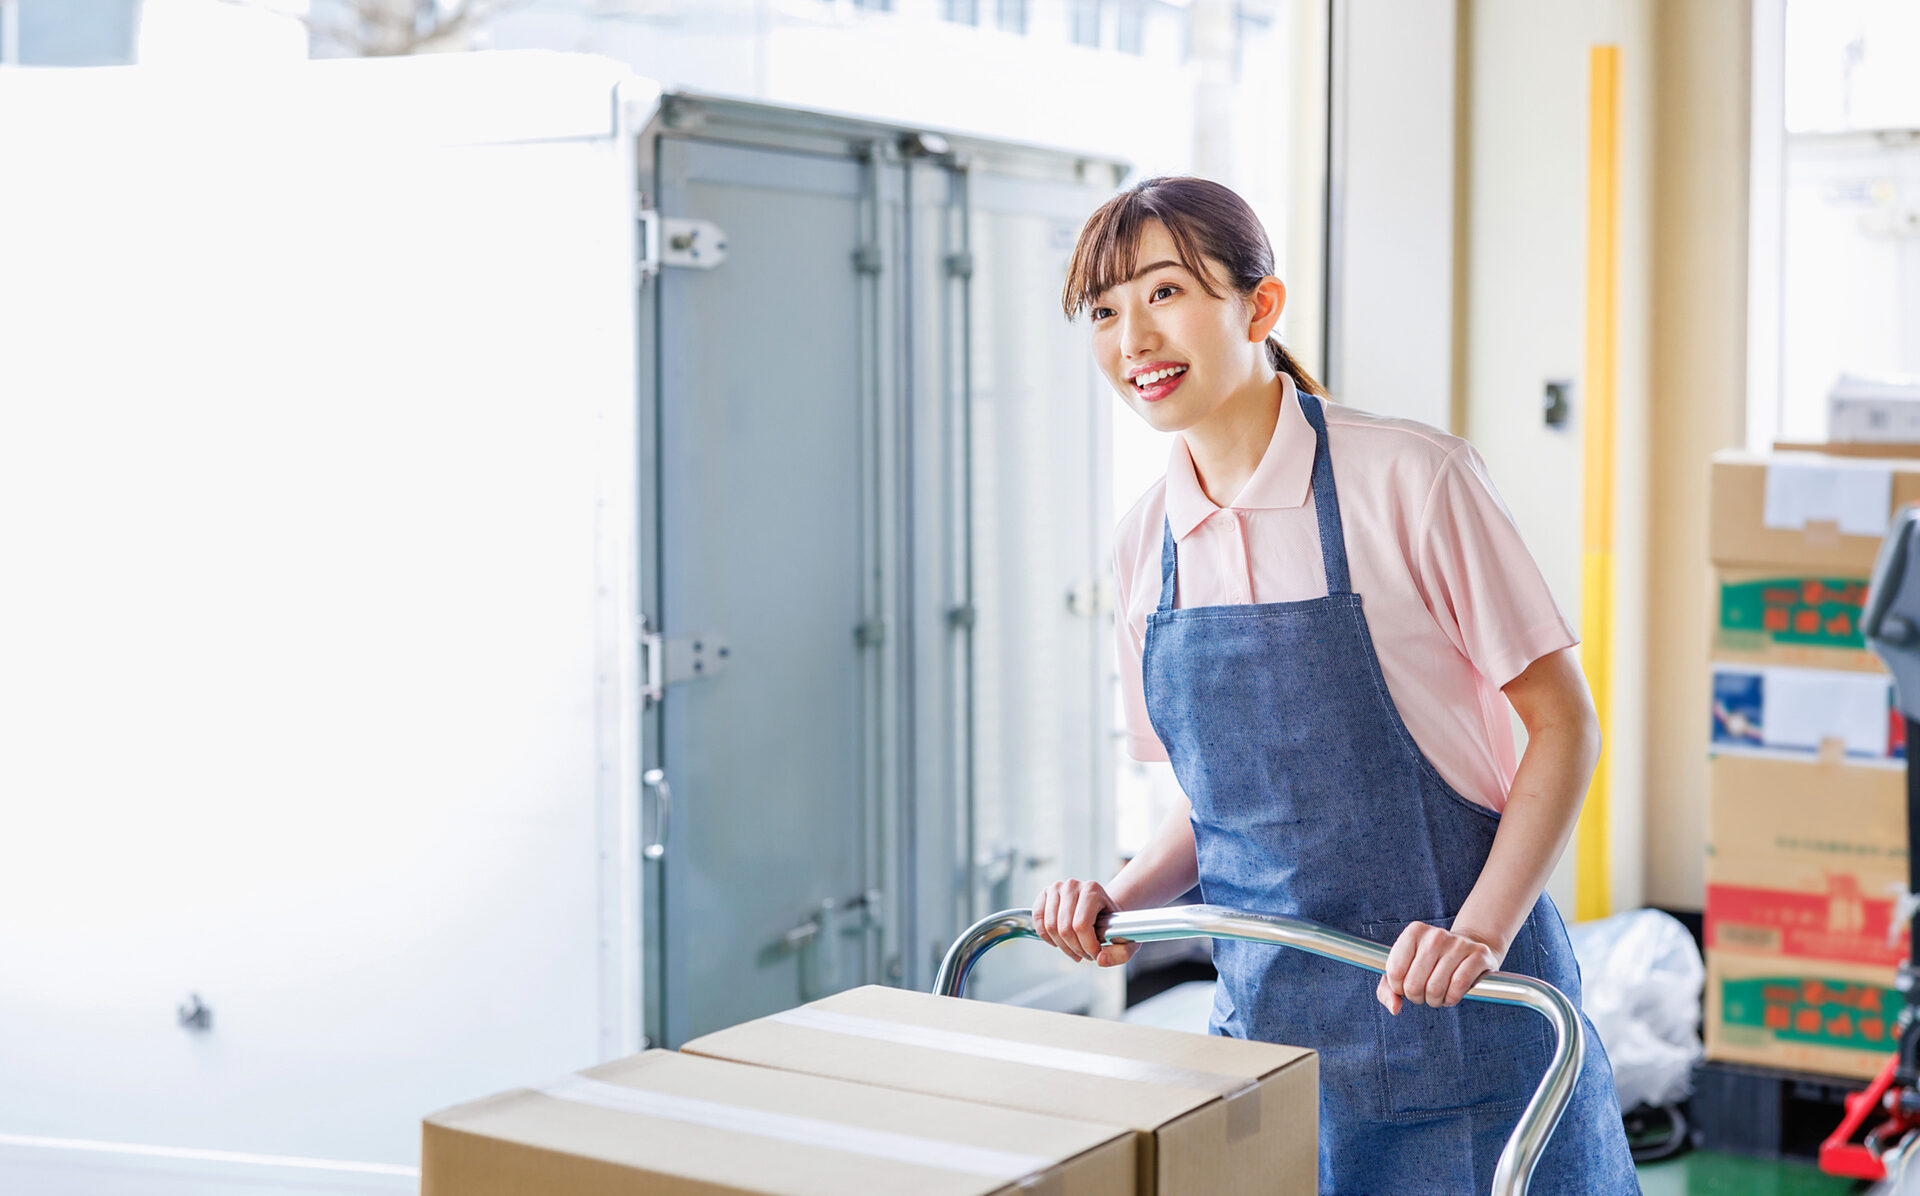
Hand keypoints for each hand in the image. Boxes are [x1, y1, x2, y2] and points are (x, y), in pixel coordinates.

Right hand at [1032, 879, 1137, 967]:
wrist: (1103, 909)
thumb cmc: (1114, 924)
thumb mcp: (1128, 939)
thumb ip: (1121, 953)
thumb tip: (1100, 960)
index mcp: (1093, 890)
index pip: (1081, 925)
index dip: (1087, 946)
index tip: (1096, 954)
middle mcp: (1072, 885)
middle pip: (1064, 928)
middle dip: (1075, 949)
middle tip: (1085, 954)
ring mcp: (1056, 888)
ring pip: (1050, 927)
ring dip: (1062, 946)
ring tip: (1075, 949)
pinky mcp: (1045, 894)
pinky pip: (1038, 920)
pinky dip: (1046, 936)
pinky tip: (1059, 942)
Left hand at [1377, 922, 1504, 1013]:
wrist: (1469, 947)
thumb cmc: (1431, 962)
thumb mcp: (1405, 968)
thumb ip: (1388, 989)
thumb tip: (1395, 1008)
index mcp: (1414, 932)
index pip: (1394, 971)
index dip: (1398, 988)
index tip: (1405, 986)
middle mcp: (1435, 935)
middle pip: (1413, 983)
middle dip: (1416, 997)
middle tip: (1423, 993)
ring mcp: (1458, 943)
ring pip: (1435, 987)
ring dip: (1434, 1000)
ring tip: (1437, 995)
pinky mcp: (1478, 954)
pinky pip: (1458, 986)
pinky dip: (1451, 998)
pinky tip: (1450, 996)